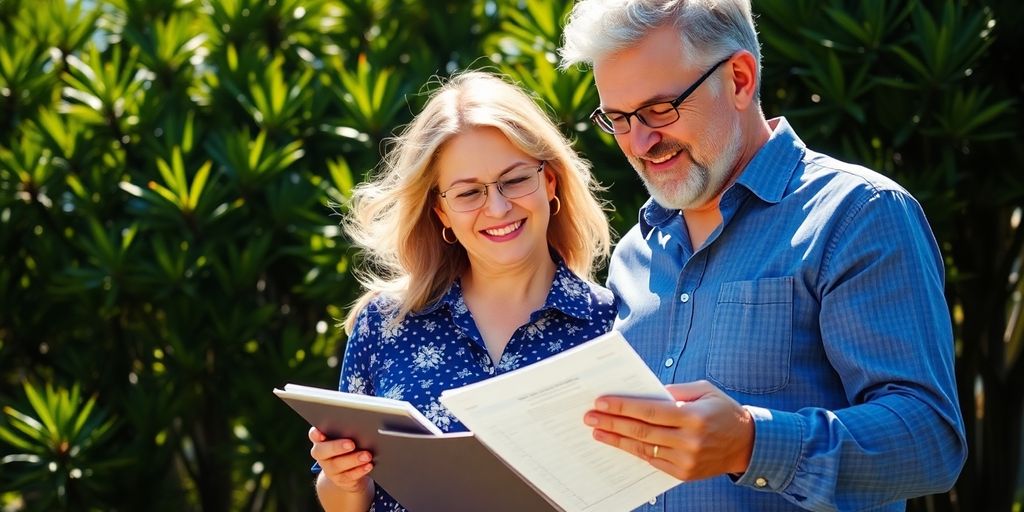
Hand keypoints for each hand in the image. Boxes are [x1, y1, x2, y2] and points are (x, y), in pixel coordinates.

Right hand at [308, 427, 374, 493]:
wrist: (349, 472)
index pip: (314, 435)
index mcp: (321, 441)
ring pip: (337, 465)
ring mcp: (329, 469)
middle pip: (322, 451)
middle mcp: (322, 455)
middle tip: (352, 444)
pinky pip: (348, 476)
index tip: (320, 433)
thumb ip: (347, 432)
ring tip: (367, 456)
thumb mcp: (345, 439)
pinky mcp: (340, 480)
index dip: (315, 434)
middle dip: (336, 447)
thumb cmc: (348, 448)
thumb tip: (361, 425)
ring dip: (353, 460)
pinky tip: (368, 465)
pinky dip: (359, 470)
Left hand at [582, 380, 753, 480]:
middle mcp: (689, 440)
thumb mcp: (705, 390)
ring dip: (617, 439)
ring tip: (598, 430)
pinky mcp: (684, 473)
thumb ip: (676, 390)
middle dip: (613, 422)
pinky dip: (635, 451)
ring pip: (643, 448)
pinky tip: (620, 442)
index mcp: (693, 416)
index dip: (623, 406)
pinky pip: (653, 460)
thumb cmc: (723, 411)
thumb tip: (646, 391)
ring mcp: (686, 459)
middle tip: (590, 416)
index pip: (650, 410)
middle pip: (641, 431)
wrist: (747, 445)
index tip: (602, 402)